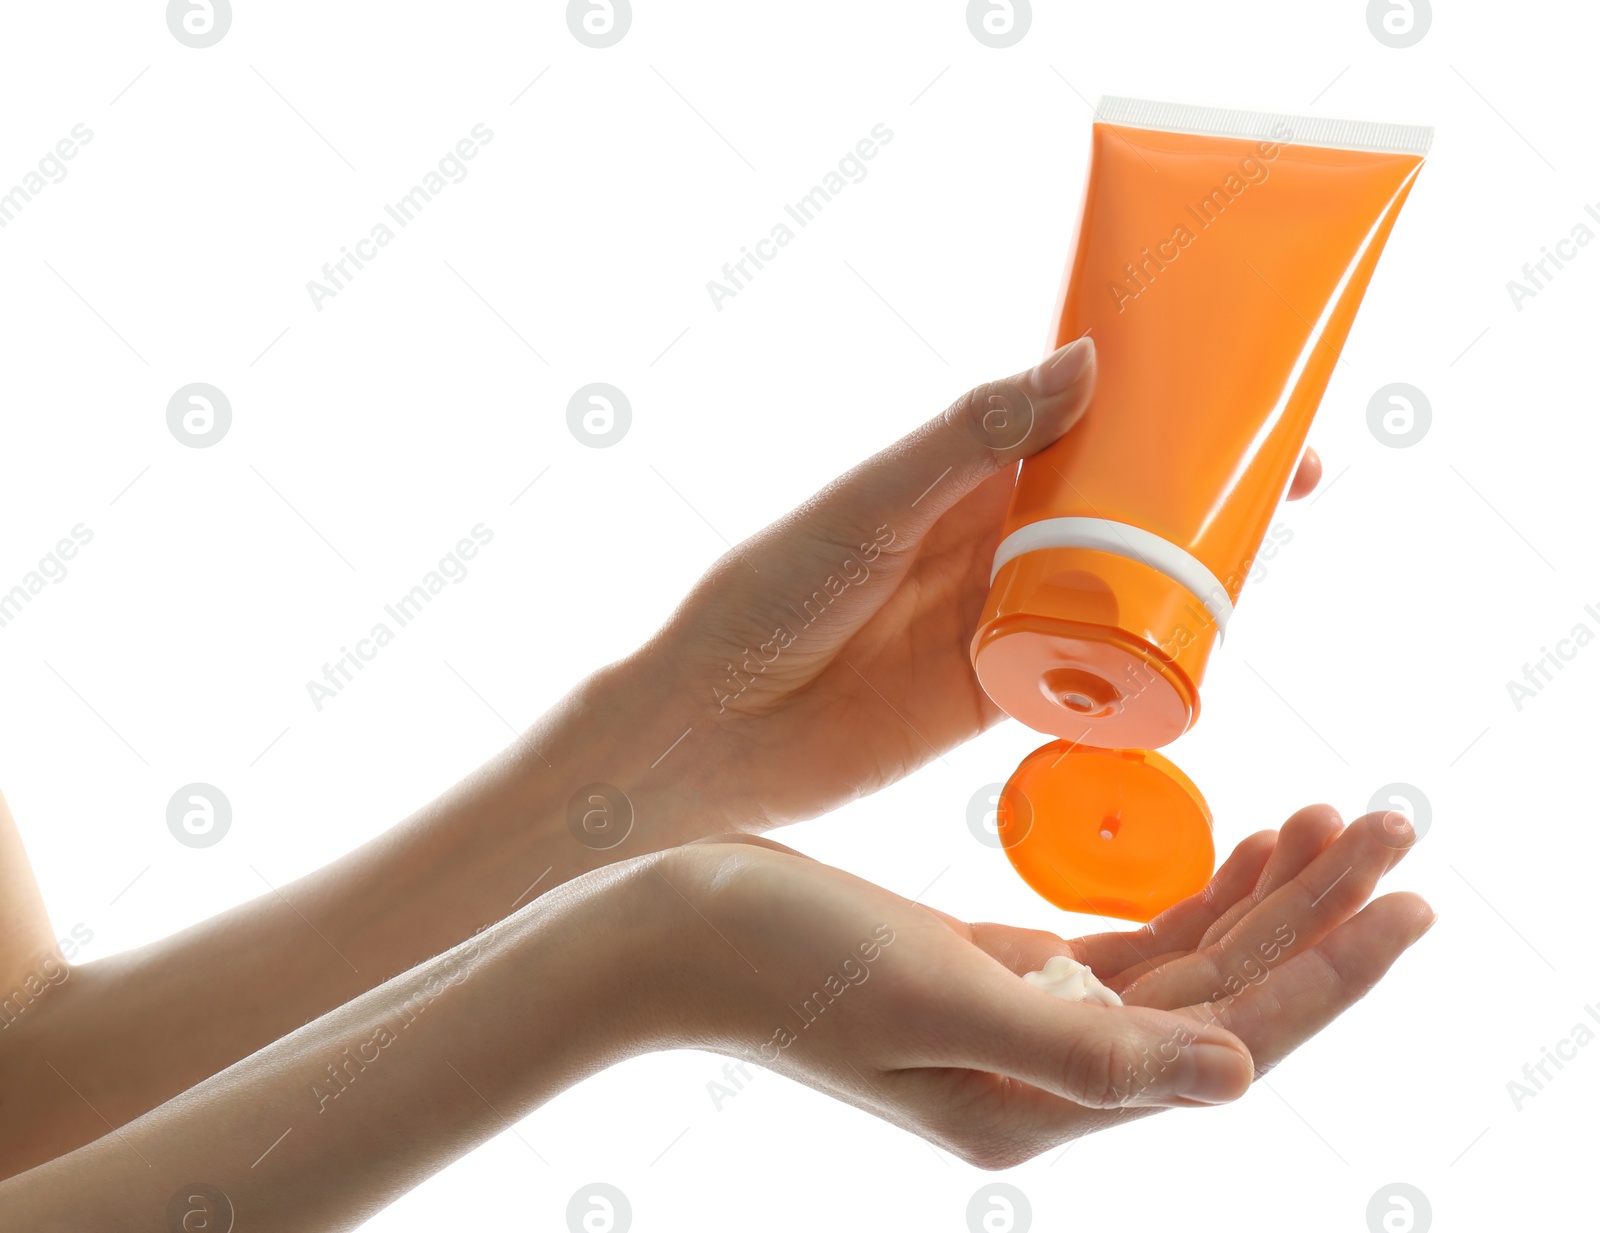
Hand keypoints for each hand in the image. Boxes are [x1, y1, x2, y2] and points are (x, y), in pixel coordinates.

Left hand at [611, 338, 1321, 830]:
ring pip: (1119, 585)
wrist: (711, 736)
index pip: (1080, 421)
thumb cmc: (765, 600)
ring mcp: (1002, 619)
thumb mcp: (870, 505)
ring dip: (1191, 575)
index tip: (1246, 380)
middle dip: (1205, 487)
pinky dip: (1146, 669)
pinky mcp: (1002, 697)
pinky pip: (1093, 675)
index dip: (1160, 400)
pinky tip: (1204, 660)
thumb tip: (1088, 362)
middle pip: (1121, 502)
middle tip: (1297, 474)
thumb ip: (971, 441)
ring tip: (1267, 557)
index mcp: (957, 473)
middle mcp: (990, 541)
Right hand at [640, 801, 1428, 1167]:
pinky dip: (1193, 893)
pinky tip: (1236, 847)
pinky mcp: (998, 970)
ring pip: (1188, 965)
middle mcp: (1049, 1077)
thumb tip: (1238, 1079)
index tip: (1410, 899)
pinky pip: (1130, 944)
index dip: (1327, 972)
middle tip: (1397, 827)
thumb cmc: (782, 959)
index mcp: (1042, 1103)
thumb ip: (1090, 1051)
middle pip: (1225, 999)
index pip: (1226, 1040)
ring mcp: (1026, 1025)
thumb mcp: (935, 999)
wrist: (669, 931)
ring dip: (1266, 896)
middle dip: (1318, 917)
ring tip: (1334, 820)